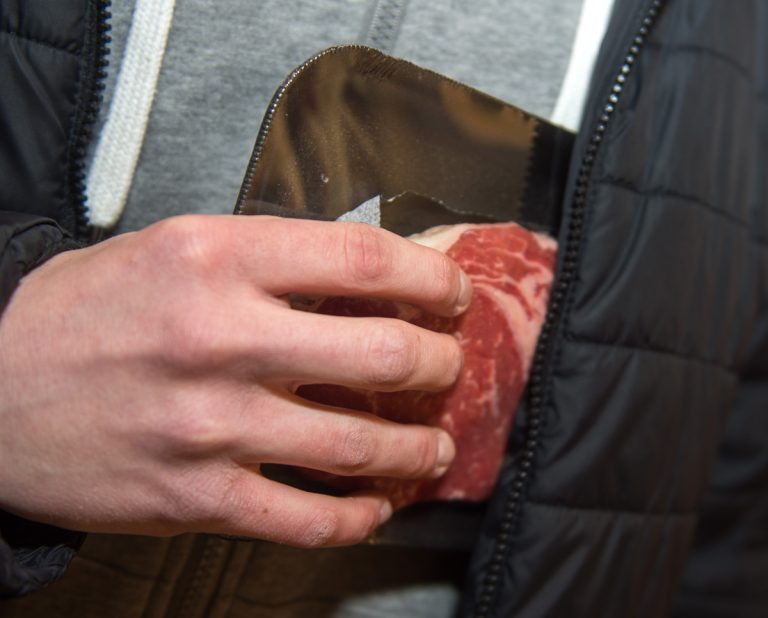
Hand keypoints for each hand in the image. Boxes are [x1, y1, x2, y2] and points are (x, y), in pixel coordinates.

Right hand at [0, 215, 469, 546]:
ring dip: (416, 448)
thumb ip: (268, 261)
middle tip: (447, 365)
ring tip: (434, 444)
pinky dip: (357, 517)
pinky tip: (375, 506)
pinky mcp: (195, 497)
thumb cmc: (90, 311)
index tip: (450, 293)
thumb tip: (364, 280)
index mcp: (217, 259)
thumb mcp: (174, 250)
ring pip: (358, 447)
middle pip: (382, 354)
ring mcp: (212, 426)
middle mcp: (221, 339)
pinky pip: (305, 520)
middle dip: (438, 362)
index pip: (362, 260)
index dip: (429, 278)